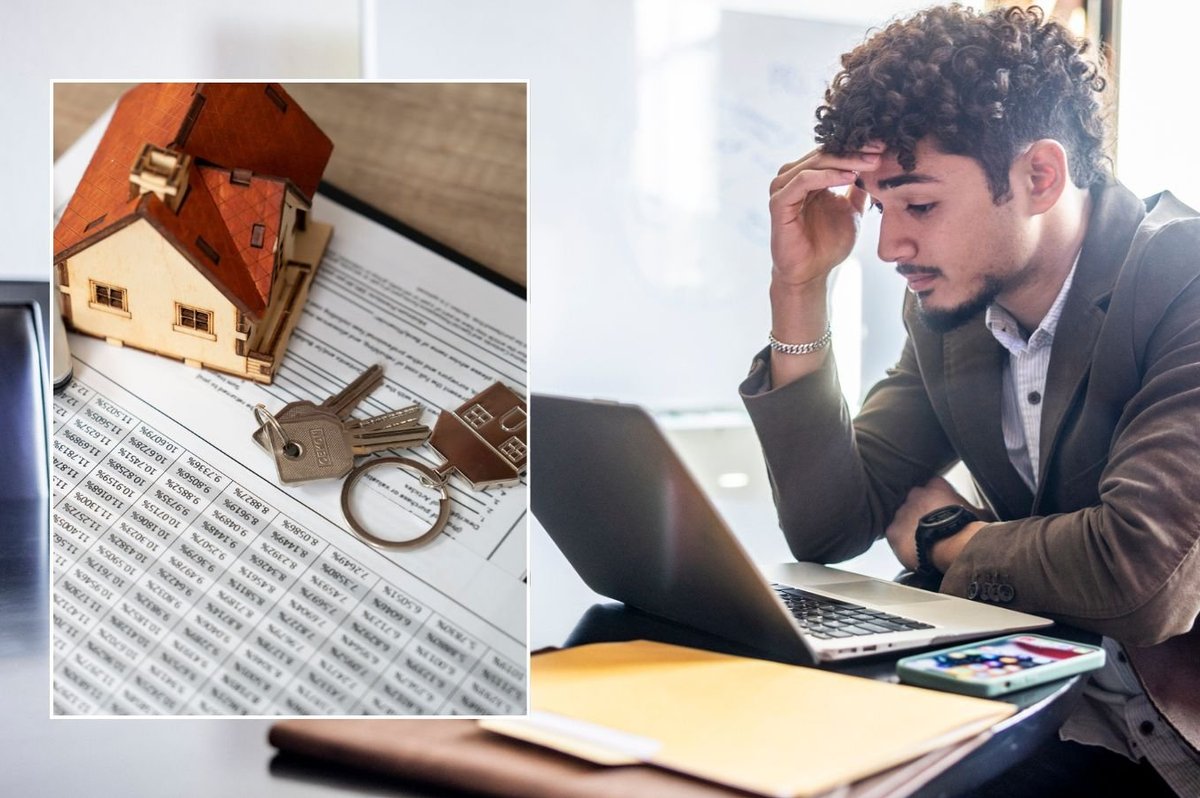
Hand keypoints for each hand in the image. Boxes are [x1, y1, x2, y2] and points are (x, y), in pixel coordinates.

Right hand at [768, 143, 882, 288]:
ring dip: (844, 160)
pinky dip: (826, 176)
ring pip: (814, 163)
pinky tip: (849, 177)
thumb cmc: (828, 245)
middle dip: (855, 151)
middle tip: (880, 150)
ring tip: (869, 163)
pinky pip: (803, 181)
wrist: (811, 273)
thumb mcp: (852, 211)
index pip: (833, 152)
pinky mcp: (779, 203)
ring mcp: (783, 189)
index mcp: (807, 176)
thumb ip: (859, 189)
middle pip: (824, 153)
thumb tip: (876, 167)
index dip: (858, 148)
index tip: (884, 146)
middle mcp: (791, 178)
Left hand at [885, 476, 982, 571]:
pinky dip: (901, 542)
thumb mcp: (980, 513)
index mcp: (936, 485)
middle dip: (920, 513)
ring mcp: (901, 511)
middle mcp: (915, 494)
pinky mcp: (892, 530)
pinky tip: (912, 550)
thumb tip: (983, 513)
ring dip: (909, 527)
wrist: (953, 544)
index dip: (936, 500)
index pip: (932, 486)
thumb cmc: (969, 528)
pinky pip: (894, 535)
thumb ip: (976, 509)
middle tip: (930, 528)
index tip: (940, 511)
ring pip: (902, 518)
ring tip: (921, 541)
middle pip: (914, 502)